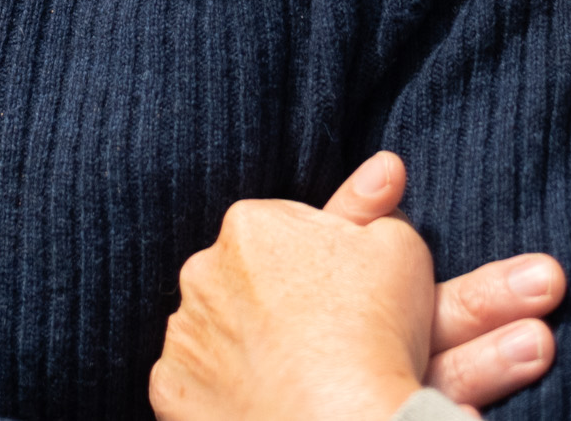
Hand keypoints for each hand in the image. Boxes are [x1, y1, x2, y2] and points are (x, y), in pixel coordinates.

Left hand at [150, 153, 563, 420]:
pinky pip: (197, 382)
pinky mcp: (171, 390)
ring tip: (296, 372)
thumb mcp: (399, 249)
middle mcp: (200, 272)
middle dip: (273, 299)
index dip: (317, 260)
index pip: (281, 230)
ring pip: (216, 330)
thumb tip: (382, 171)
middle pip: (242, 278)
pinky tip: (264, 399)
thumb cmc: (375, 332)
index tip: (341, 293)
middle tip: (321, 335)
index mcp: (249, 225)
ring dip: (244, 343)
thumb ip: (378, 210)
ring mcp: (182, 335)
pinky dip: (223, 391)